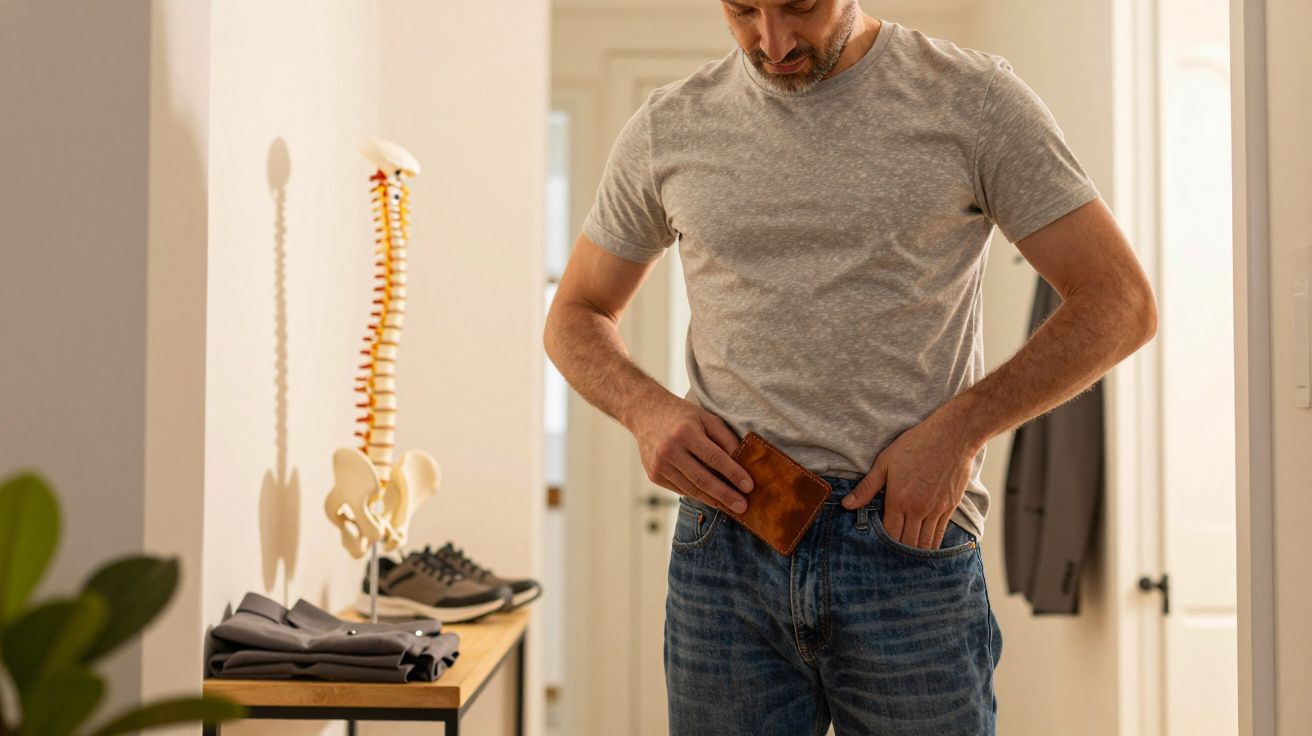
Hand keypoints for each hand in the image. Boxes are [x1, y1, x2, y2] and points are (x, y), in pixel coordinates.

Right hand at [628, 396, 753, 512]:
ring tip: (730, 507)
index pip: (715, 458)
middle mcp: (669, 450)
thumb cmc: (682, 416)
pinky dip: (697, 494)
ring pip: (691, 489)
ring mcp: (659, 465)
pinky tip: (711, 497)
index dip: (733, 473)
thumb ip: (725, 439)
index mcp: (685, 433)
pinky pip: (681, 489)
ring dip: (713, 500)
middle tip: (743, 507)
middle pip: (702, 479)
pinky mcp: (654, 475)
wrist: (646, 413)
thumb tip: (743, 463)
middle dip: (725, 495)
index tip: (749, 486)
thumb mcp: (707, 418)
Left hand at [840, 413, 977, 549]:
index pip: (890, 534)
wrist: (952, 436)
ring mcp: (936, 510)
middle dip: (899, 551)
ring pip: (925, 543)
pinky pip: (940, 534)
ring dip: (916, 552)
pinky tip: (926, 547)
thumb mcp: (885, 462)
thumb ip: (866, 487)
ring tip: (907, 556)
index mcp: (898, 499)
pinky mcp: (950, 507)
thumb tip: (847, 505)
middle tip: (892, 555)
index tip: (878, 546)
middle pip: (907, 543)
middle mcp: (918, 509)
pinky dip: (933, 544)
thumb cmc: (916, 444)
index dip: (884, 543)